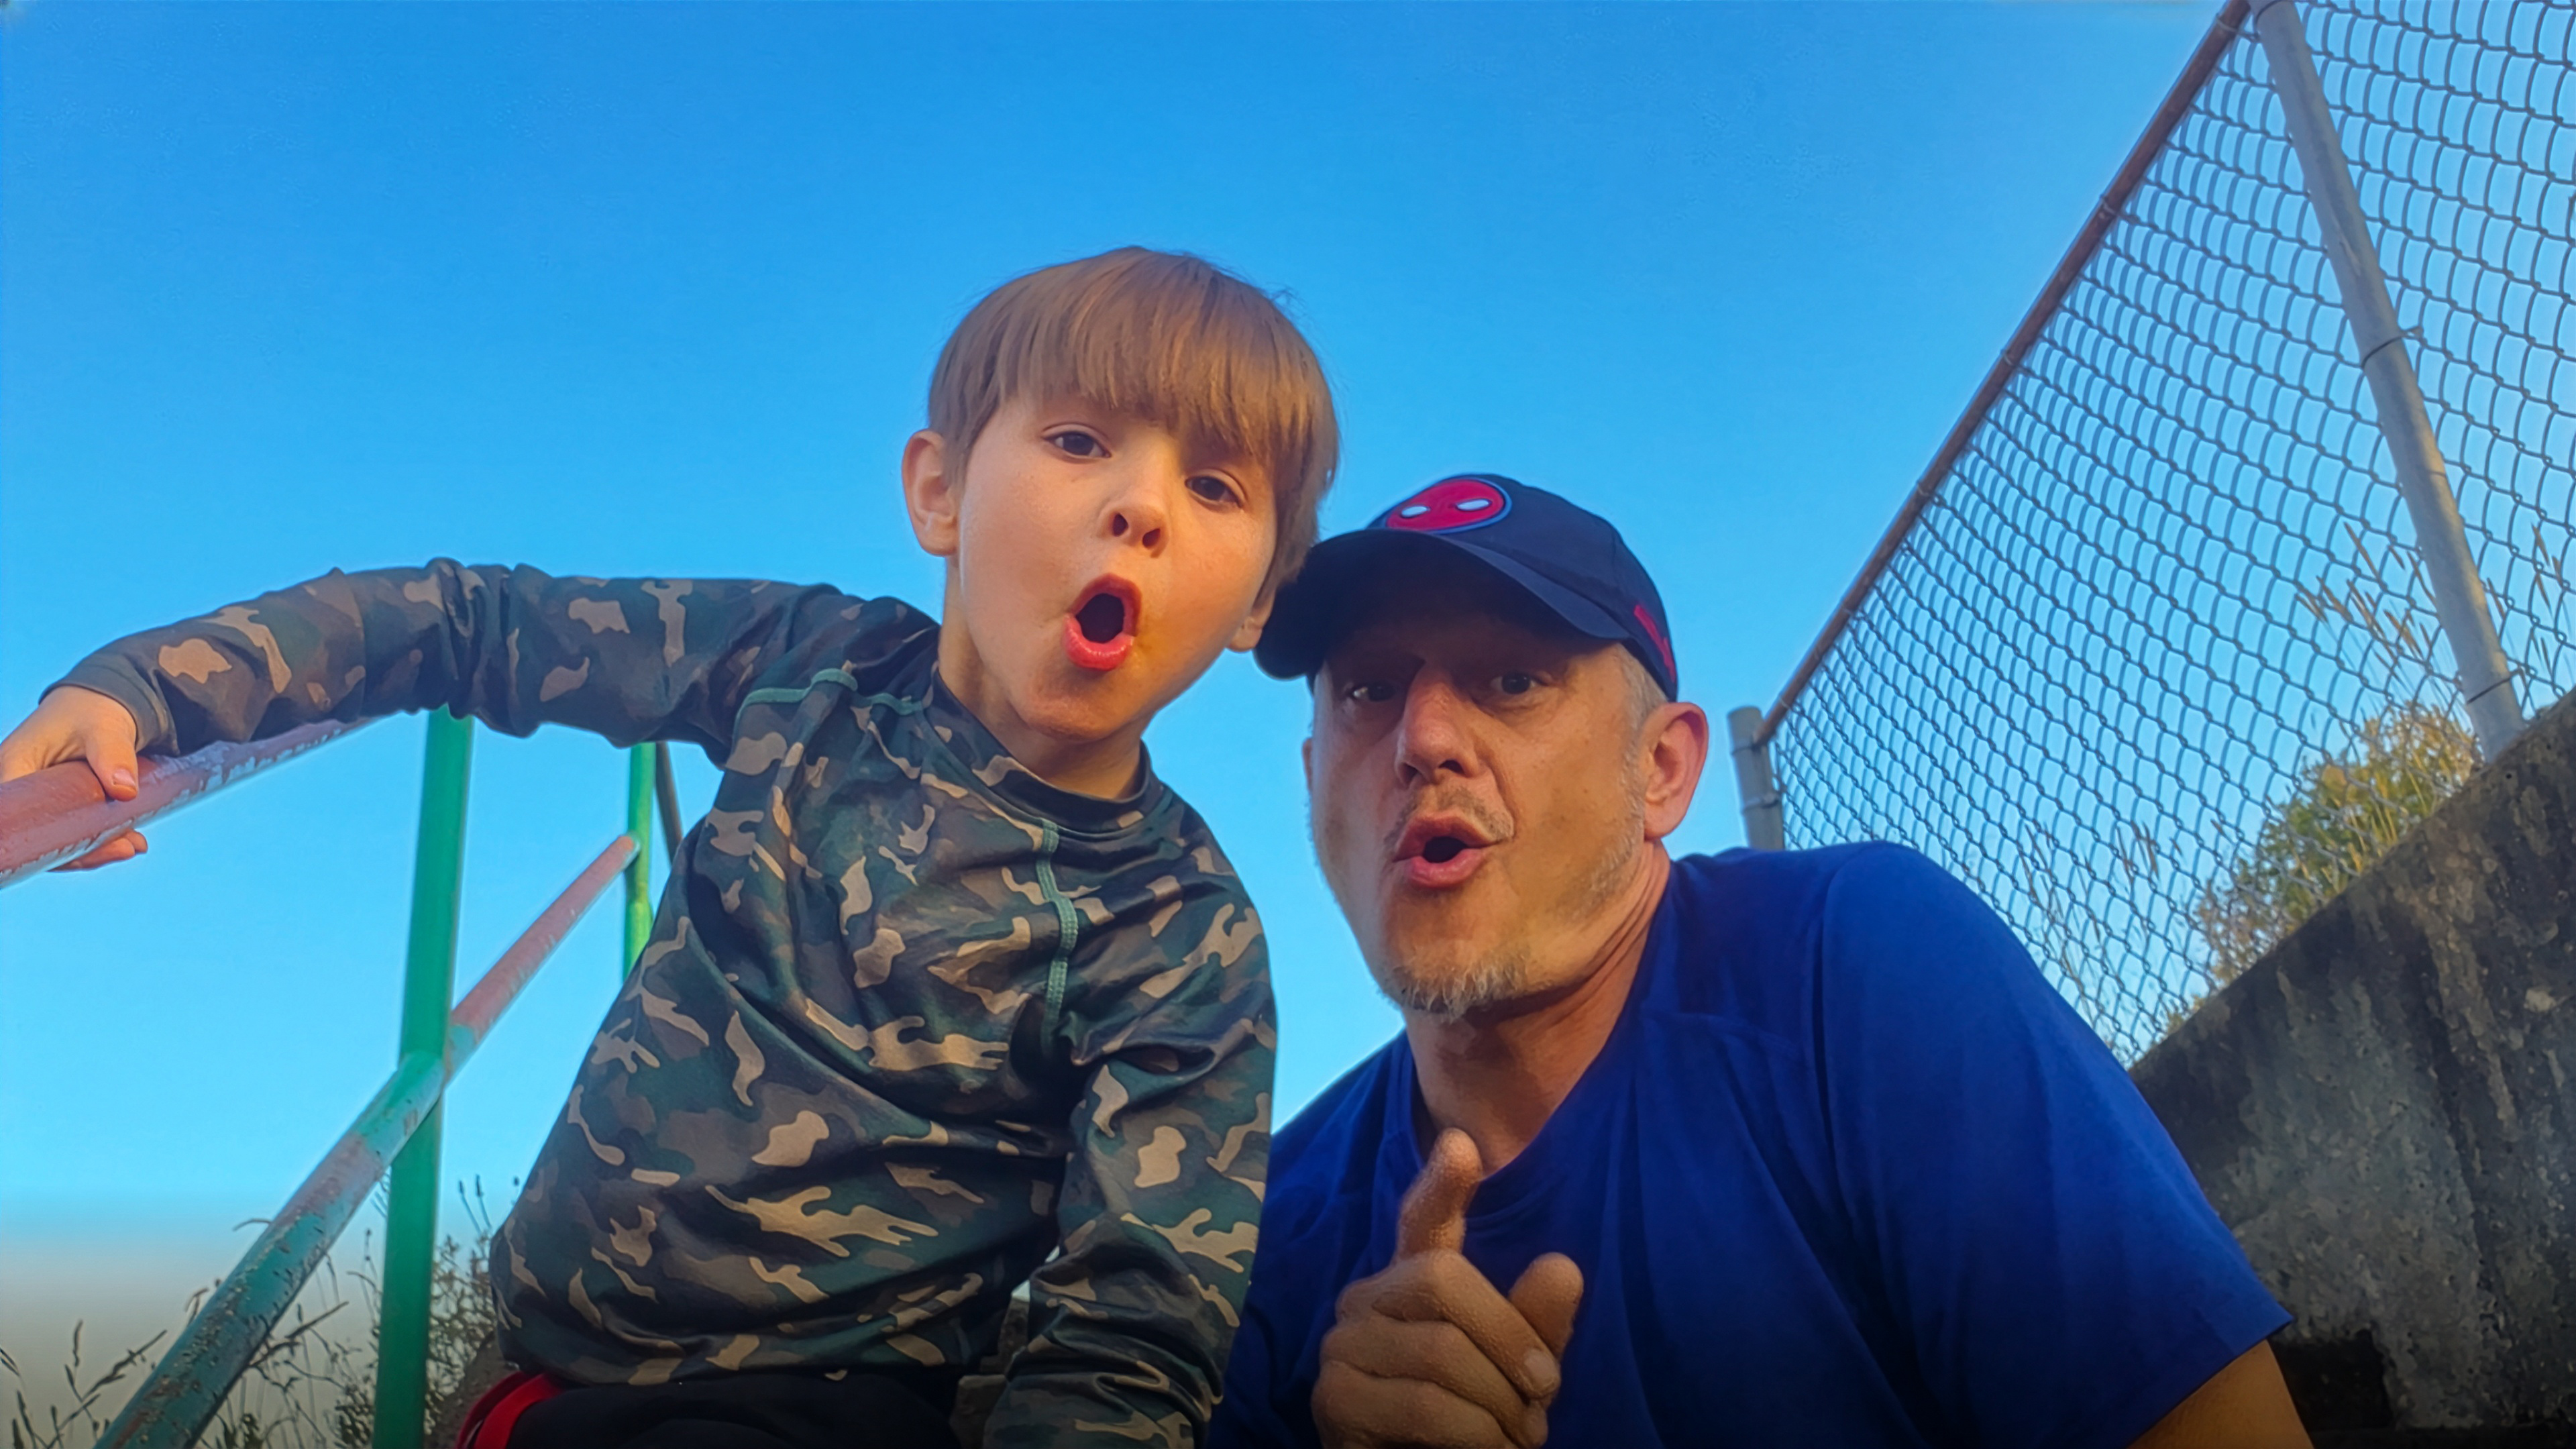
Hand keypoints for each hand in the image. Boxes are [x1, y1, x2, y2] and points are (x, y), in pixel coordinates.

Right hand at [0, 686, 146, 868]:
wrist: (98, 704)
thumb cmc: (92, 709)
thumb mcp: (104, 727)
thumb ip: (112, 755)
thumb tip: (125, 791)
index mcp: (16, 765)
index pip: (23, 814)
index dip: (50, 838)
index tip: (87, 848)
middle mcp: (21, 785)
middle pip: (41, 832)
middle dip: (82, 849)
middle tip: (126, 849)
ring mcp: (40, 798)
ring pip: (60, 835)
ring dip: (97, 846)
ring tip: (135, 846)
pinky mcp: (60, 804)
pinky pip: (75, 828)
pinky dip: (102, 837)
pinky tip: (133, 841)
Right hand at [1311, 1129, 1584, 1448]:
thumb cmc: (1468, 1425)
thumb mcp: (1514, 1373)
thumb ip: (1536, 1325)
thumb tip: (1562, 1267)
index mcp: (1412, 1285)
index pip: (1421, 1222)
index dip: (1442, 1185)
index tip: (1461, 1145)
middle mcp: (1365, 1301)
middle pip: (1443, 1280)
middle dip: (1510, 1339)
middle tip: (1543, 1397)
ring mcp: (1342, 1348)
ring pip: (1440, 1351)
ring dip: (1500, 1406)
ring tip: (1515, 1438)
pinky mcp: (1335, 1399)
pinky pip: (1424, 1403)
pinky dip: (1475, 1435)